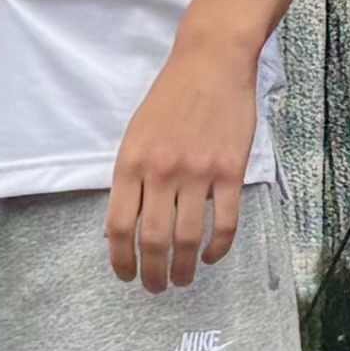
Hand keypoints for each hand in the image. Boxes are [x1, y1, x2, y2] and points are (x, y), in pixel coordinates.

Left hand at [107, 43, 255, 290]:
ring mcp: (198, 172)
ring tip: (182, 280)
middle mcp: (161, 171)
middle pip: (154, 240)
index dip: (121, 259)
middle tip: (156, 287)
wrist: (210, 63)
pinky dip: (217, 248)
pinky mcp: (230, 171)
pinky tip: (210, 257)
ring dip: (184, 268)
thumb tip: (126, 226)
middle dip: (153, 273)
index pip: (120, 226)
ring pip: (189, 238)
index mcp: (131, 163)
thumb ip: (130, 178)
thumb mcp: (135, 135)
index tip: (126, 275)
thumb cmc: (169, 98)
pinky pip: (224, 223)